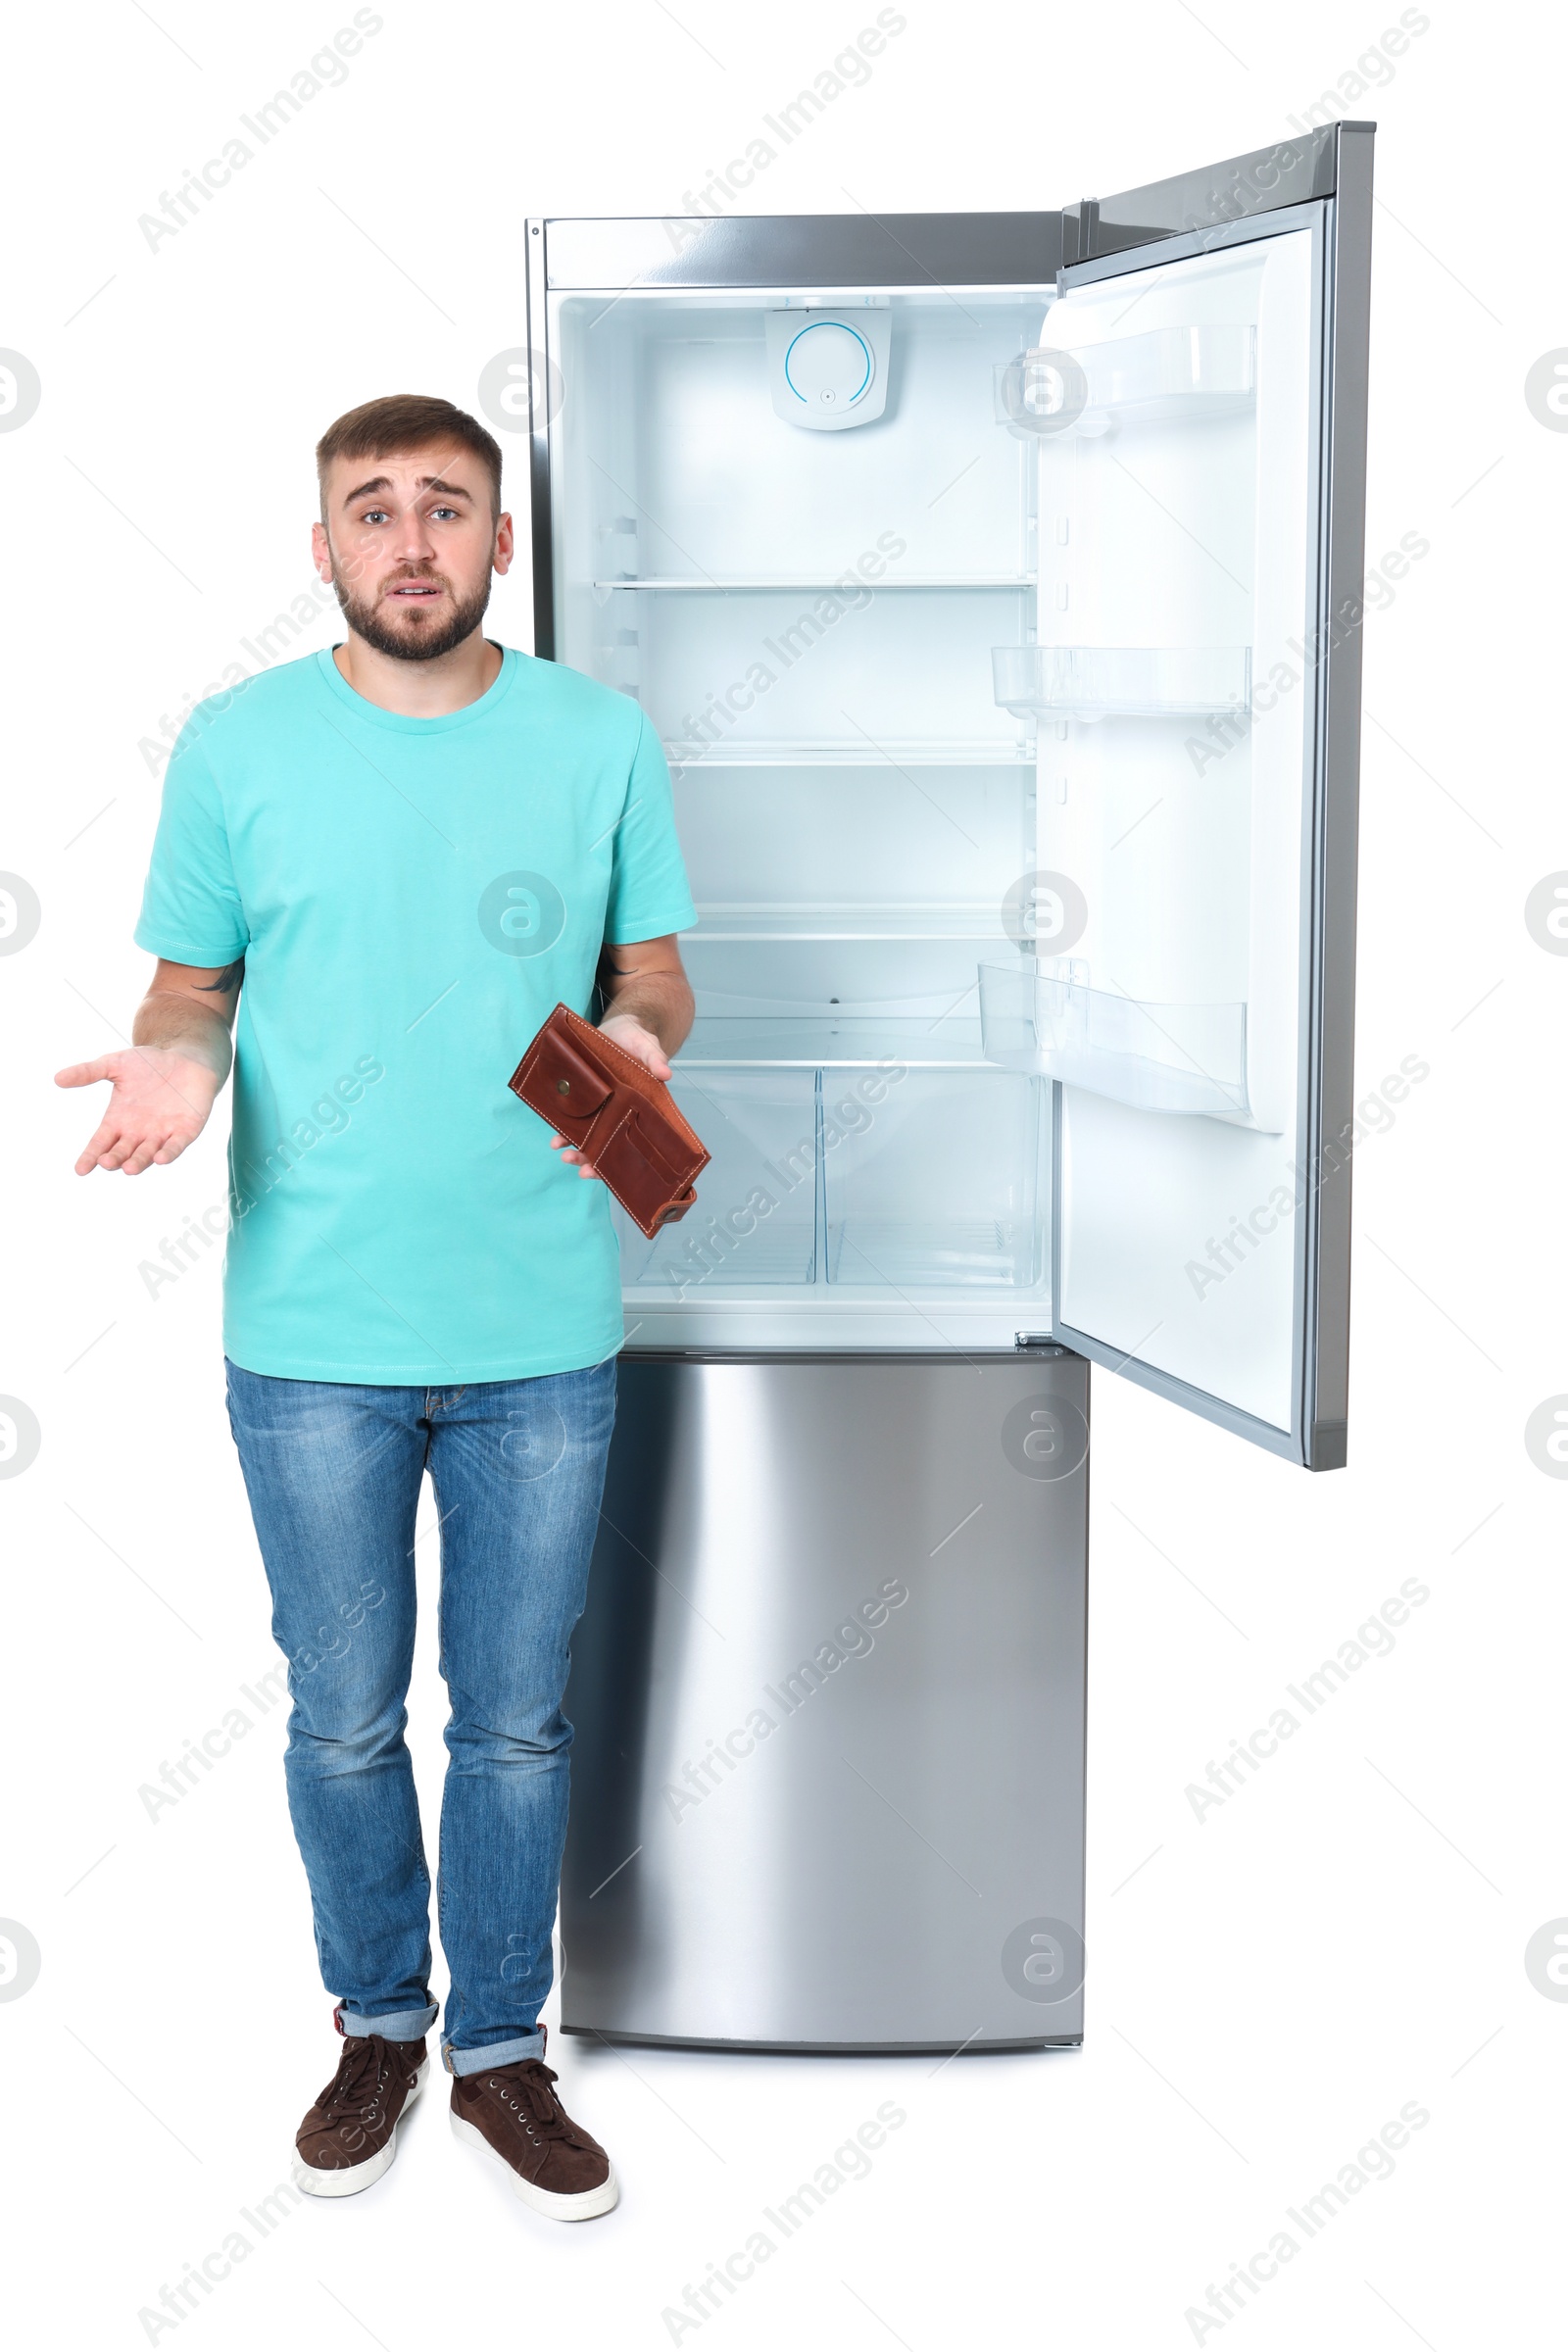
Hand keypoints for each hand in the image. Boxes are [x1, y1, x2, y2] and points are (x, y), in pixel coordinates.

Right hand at [56, 1046, 223, 1175]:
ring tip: (128, 1169)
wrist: (186, 1059)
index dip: (90, 1156)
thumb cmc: (149, 1065)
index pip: (100, 1143)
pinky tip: (160, 1159)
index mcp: (118, 1121)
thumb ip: (88, 1072)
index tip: (80, 1170)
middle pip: (122, 1153)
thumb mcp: (115, 1065)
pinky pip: (175, 1146)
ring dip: (138, 1162)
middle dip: (114, 1159)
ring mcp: (162, 1133)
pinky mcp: (185, 1131)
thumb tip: (57, 1078)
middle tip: (106, 1162)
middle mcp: (138, 1132)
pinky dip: (168, 1153)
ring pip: (146, 1154)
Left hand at [549, 1015, 671, 1178]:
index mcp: (641, 1109)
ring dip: (576, 1149)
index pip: (636, 1140)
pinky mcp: (585, 1100)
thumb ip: (655, 1059)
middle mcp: (620, 1114)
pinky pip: (574, 1119)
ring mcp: (601, 1109)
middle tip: (582, 1169)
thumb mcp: (648, 1047)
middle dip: (594, 1160)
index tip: (607, 1171)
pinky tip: (555, 1140)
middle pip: (609, 1145)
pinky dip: (564, 1130)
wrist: (616, 1029)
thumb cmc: (637, 1041)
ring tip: (562, 1152)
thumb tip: (665, 1073)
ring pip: (590, 1137)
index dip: (624, 1160)